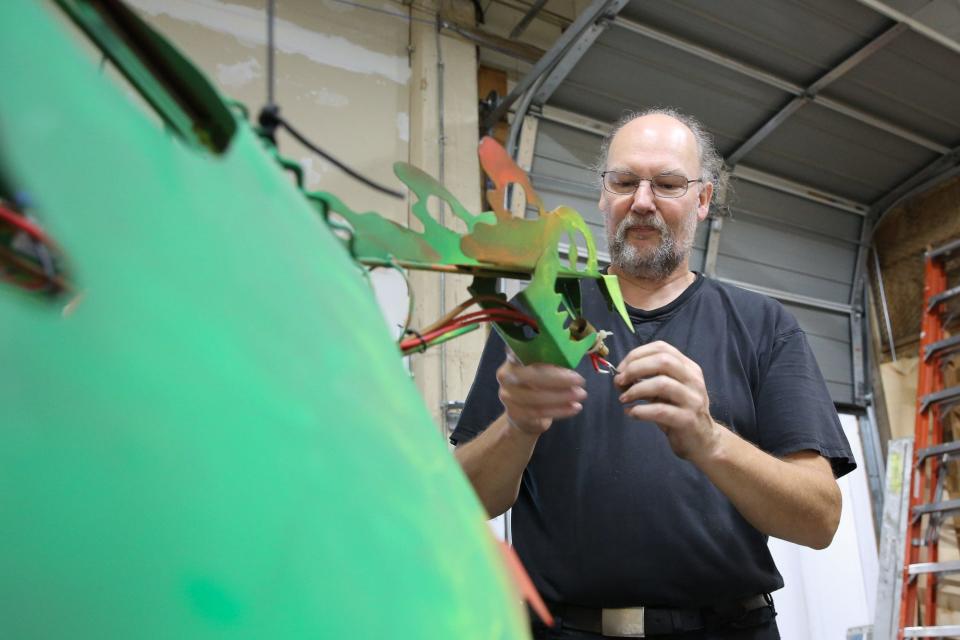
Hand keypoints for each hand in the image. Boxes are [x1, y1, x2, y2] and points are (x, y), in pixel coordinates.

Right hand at [496, 351, 585, 434]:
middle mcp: (506, 375)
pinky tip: (574, 407)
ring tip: (581, 394)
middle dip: (558, 379)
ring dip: (562, 396)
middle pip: (531, 376)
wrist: (524, 416)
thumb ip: (552, 361)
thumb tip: (572, 354)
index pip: (522, 350)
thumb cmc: (538, 385)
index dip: (539, 350)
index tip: (562, 351)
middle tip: (581, 380)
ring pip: (536, 397)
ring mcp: (508, 396)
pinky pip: (539, 412)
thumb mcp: (544, 369)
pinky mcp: (515, 413)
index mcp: (513, 358)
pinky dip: (560, 410)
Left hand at [613, 341, 719, 460]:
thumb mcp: (667, 391)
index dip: (637, 354)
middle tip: (619, 381)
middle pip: (663, 361)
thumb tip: (620, 375)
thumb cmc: (679, 412)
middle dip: (635, 368)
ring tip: (623, 398)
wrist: (702, 441)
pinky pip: (660, 411)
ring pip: (662, 384)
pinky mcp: (688, 420)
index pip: (662, 348)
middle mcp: (693, 380)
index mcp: (688, 368)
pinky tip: (631, 413)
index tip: (621, 368)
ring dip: (636, 389)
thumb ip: (649, 379)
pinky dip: (640, 410)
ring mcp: (693, 400)